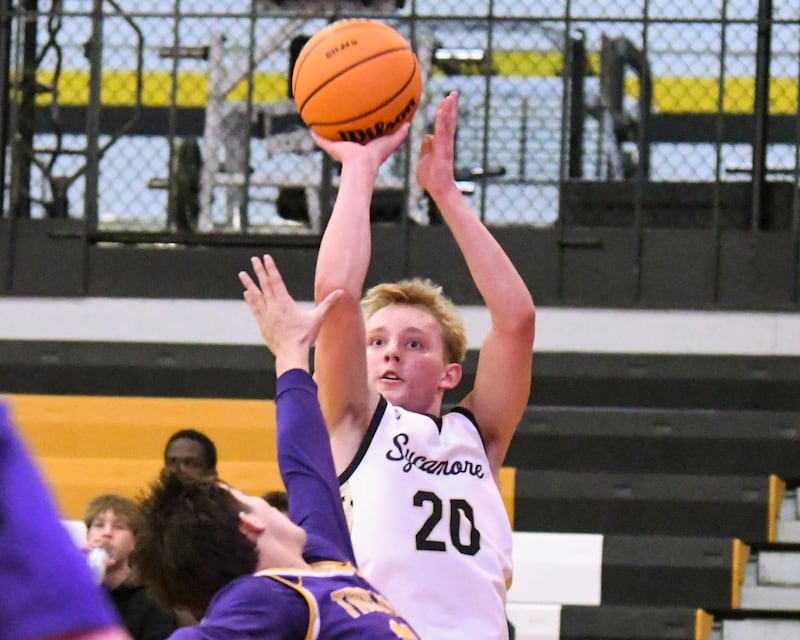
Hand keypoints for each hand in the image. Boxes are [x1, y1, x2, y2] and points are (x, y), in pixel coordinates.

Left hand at [239, 255, 342, 373]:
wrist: (291, 353)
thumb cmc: (305, 336)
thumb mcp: (318, 318)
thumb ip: (328, 304)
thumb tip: (341, 292)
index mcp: (285, 302)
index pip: (276, 281)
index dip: (271, 268)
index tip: (266, 257)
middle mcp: (273, 306)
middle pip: (264, 285)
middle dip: (259, 271)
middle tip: (253, 259)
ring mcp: (266, 315)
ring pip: (256, 296)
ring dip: (249, 284)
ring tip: (242, 274)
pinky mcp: (262, 324)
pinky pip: (255, 308)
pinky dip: (251, 300)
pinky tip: (246, 294)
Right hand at [311, 122, 409, 168]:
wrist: (361, 164)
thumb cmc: (376, 155)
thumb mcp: (391, 142)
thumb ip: (400, 134)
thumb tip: (409, 124)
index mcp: (363, 145)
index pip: (360, 133)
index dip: (359, 125)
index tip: (358, 115)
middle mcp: (350, 146)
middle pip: (345, 133)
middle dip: (341, 125)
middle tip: (338, 112)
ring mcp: (340, 147)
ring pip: (331, 136)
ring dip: (326, 128)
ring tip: (320, 115)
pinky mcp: (331, 147)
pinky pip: (321, 139)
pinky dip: (315, 134)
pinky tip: (309, 125)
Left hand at [416, 91, 457, 197]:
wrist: (438, 189)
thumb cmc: (431, 178)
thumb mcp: (424, 160)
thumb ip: (427, 148)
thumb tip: (427, 137)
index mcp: (440, 144)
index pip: (444, 125)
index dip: (445, 113)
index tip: (446, 101)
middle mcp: (445, 142)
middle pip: (449, 121)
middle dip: (451, 107)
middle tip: (453, 93)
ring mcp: (446, 145)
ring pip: (447, 123)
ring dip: (449, 109)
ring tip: (451, 96)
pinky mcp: (444, 148)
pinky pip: (443, 130)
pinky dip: (443, 119)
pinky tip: (443, 109)